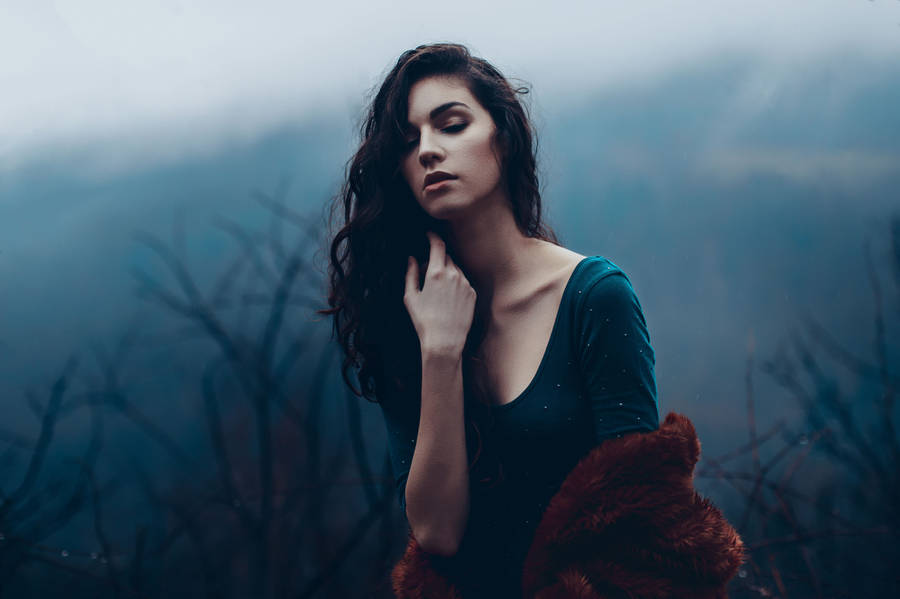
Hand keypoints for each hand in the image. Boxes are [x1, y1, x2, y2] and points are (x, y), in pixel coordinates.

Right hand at [404, 231, 476, 356]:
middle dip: (436, 260)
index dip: (433, 236)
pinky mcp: (472, 293)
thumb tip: (412, 259)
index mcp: (436, 272)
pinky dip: (455, 284)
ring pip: (455, 269)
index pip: (438, 245)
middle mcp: (454, 274)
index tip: (429, 235)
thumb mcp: (411, 297)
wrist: (445, 341)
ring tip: (437, 292)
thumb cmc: (424, 321)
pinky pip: (463, 281)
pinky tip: (448, 300)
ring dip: (446, 272)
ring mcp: (465, 283)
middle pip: (446, 257)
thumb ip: (411, 274)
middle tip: (426, 274)